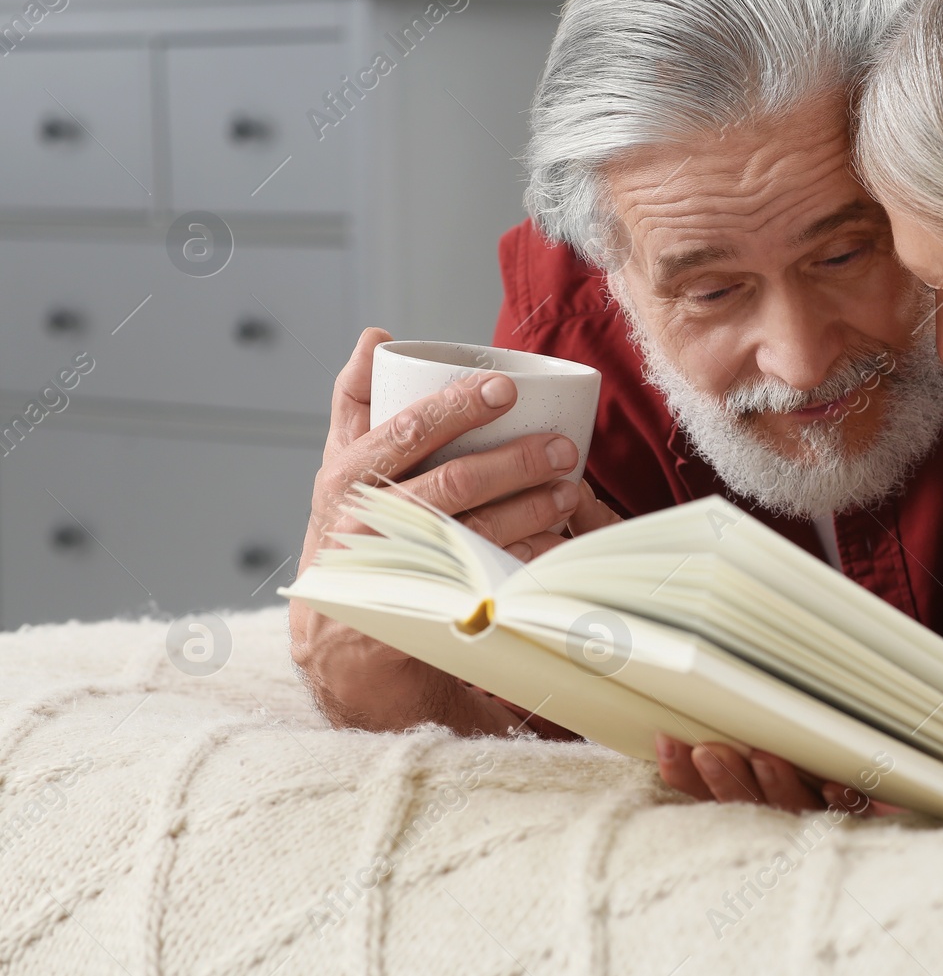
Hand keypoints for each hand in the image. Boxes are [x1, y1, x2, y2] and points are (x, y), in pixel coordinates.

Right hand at [289, 327, 617, 733]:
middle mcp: (367, 524)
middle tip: (562, 446)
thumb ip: (356, 402)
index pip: (406, 431)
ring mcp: (395, 573)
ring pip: (475, 535)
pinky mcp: (422, 615)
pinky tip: (557, 546)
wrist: (340, 638)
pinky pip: (486, 585)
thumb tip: (376, 337)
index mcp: (348, 478)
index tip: (506, 389)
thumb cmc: (350, 532)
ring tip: (568, 490)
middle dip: (514, 463)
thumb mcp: (342, 467)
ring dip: (531, 511)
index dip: (457, 408)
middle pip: (451, 485)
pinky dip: (527, 564)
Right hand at [654, 733, 903, 816]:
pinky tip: (833, 787)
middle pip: (747, 803)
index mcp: (754, 810)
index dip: (687, 774)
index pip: (711, 794)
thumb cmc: (822, 796)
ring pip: (794, 808)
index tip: (668, 745)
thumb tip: (682, 727)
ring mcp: (823, 826)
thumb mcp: (774, 774)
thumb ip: (734, 762)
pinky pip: (852, 815)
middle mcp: (784, 824)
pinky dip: (841, 801)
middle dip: (725, 777)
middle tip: (707, 750)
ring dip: (777, 783)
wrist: (894, 851)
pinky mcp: (866, 825)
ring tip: (764, 757)